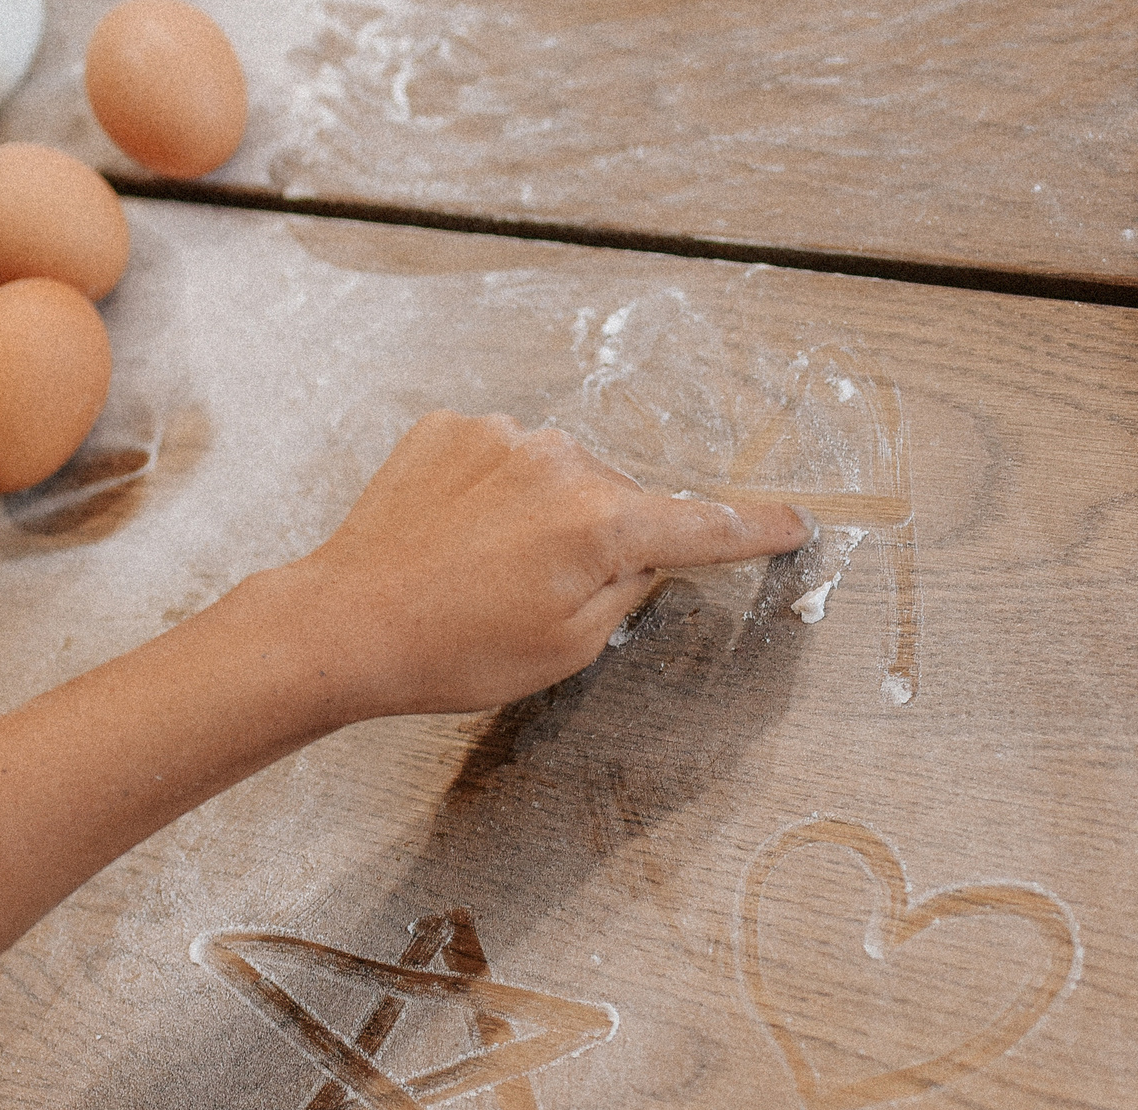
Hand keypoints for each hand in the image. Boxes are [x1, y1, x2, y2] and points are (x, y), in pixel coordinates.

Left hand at [261, 411, 810, 719]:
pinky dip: (491, 495)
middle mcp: (560, 462)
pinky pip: (499, 459)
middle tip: (540, 599)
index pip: (702, 523)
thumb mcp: (566, 647)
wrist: (345, 622)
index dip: (753, 529)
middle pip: (619, 499)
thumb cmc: (451, 651)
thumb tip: (649, 556)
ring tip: (483, 574)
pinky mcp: (449, 429)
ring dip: (542, 516)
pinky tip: (454, 540)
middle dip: (602, 541)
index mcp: (601, 524)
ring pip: (557, 476)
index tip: (791, 522)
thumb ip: (627, 591)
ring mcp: (501, 437)